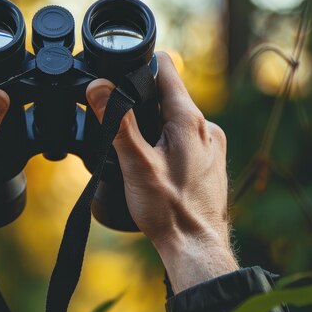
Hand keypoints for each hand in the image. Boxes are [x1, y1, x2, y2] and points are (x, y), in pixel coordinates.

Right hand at [86, 52, 238, 292]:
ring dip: (158, 125)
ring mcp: (213, 144)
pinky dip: (171, 142)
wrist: (196, 247)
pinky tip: (158, 166)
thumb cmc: (168, 209)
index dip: (142, 64)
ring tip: (138, 149)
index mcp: (189, 119)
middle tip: (121, 120)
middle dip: (145, 101)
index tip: (122, 67)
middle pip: (170, 96)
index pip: (166, 70)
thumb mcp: (135, 163)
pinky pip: (189, 138)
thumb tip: (99, 86)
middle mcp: (206, 127)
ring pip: (179, 119)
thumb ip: (117, 122)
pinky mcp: (213, 161)